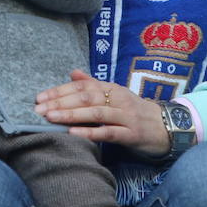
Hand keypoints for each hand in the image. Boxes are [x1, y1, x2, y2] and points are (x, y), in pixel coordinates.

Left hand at [35, 69, 169, 156]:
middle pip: (86, 97)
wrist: (167, 127)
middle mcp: (118, 98)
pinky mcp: (132, 134)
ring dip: (71, 115)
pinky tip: (74, 134)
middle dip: (60, 102)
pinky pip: (109, 132)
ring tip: (51, 118)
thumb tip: (72, 72)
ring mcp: (126, 116)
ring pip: (95, 113)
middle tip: (39, 109)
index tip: (39, 97)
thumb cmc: (135, 112)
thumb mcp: (115, 95)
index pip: (82, 86)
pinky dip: (91, 132)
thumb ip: (94, 84)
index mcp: (111, 88)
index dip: (60, 90)